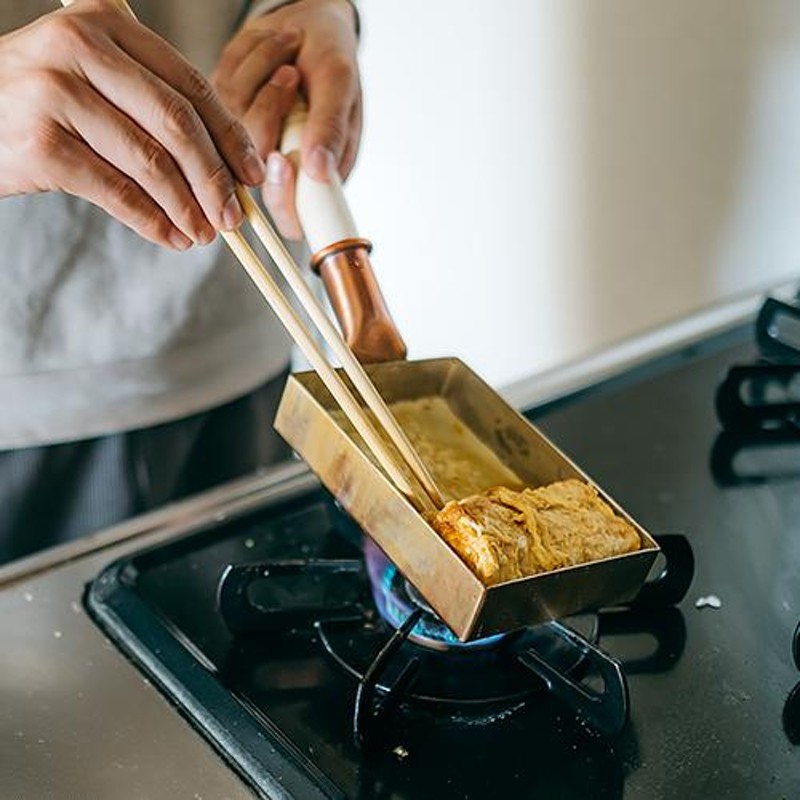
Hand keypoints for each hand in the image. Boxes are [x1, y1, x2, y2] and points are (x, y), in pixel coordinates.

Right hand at [0, 0, 264, 249]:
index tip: (253, 175)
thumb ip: (151, 103)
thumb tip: (227, 168)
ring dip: (187, 208)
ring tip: (207, 235)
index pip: (190, 84)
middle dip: (215, 179)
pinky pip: (117, 191)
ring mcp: (55, 94)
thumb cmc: (42, 103)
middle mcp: (79, 48)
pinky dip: (152, 221)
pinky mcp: (41, 144)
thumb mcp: (94, 78)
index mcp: (105, 25)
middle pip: (176, 124)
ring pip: (150, 162)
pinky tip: (172, 238)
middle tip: (234, 217)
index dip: (230, 136)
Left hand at [213, 0, 360, 238]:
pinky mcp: (225, 111)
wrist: (307, 25)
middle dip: (269, 114)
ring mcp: (248, 140)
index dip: (283, 197)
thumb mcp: (340, 86)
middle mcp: (281, 166)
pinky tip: (271, 54)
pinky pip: (223, 90)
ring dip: (264, 76)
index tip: (282, 161)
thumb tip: (320, 171)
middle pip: (254, 168)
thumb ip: (331, 129)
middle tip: (292, 76)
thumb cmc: (331, 59)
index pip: (293, 217)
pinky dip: (248, 63)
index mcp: (317, 177)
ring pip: (236, 121)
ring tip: (289, 58)